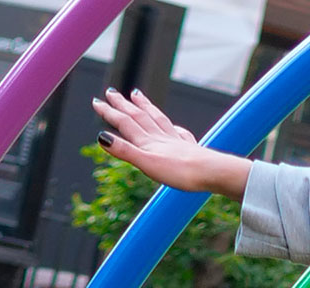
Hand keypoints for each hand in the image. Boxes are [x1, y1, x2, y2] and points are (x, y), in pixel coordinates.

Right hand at [92, 88, 249, 197]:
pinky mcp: (191, 149)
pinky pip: (179, 133)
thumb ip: (125, 151)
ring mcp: (177, 142)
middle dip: (123, 104)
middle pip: (139, 116)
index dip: (110, 113)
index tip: (97, 101)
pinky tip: (173, 126)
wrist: (212, 173)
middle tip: (112, 92)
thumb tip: (102, 137)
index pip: (125, 123)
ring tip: (137, 95)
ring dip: (145, 107)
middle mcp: (162, 138)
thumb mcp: (147, 164)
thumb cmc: (181, 173)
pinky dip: (172, 126)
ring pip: (158, 119)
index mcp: (149, 142)